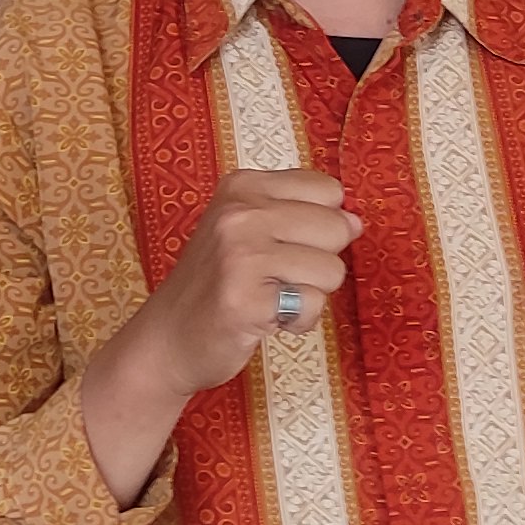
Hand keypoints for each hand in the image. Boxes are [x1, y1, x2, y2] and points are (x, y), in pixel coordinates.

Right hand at [81, 167, 362, 499]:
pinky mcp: (246, 300)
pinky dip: (299, 321)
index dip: (320, 225)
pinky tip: (267, 318)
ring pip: (332, 269)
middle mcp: (240, 212)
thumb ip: (303, 217)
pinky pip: (314, 305)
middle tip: (276, 276)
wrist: (167, 339)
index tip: (283, 244)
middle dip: (318, 261)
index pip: (329, 191)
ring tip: (270, 297)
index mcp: (243, 186)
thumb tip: (357, 222)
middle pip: (338, 228)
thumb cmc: (218, 283)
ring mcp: (241, 255)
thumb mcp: (250, 230)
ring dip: (310, 294)